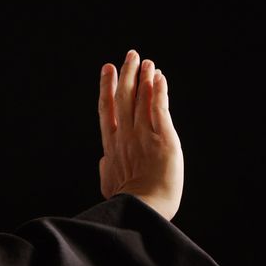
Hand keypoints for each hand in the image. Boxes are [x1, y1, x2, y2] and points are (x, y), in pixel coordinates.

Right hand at [97, 50, 183, 219]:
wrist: (141, 209)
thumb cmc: (125, 203)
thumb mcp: (108, 185)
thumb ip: (105, 169)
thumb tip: (103, 160)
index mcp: (111, 146)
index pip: (108, 109)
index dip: (107, 87)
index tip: (107, 70)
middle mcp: (125, 135)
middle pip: (124, 97)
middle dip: (126, 74)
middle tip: (130, 56)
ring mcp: (143, 134)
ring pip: (142, 99)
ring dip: (144, 78)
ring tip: (147, 61)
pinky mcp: (163, 137)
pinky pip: (159, 108)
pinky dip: (159, 91)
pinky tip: (159, 77)